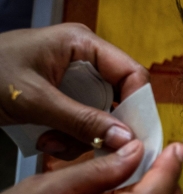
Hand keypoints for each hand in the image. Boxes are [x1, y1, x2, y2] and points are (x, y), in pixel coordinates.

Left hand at [0, 24, 148, 158]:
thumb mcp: (34, 100)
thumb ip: (82, 120)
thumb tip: (126, 138)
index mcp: (82, 44)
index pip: (131, 73)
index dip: (137, 105)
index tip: (133, 136)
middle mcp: (82, 58)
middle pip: (117, 98)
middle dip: (102, 127)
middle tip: (89, 149)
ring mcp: (70, 78)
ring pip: (99, 114)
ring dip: (82, 136)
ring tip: (53, 144)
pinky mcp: (59, 96)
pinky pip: (80, 119)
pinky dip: (69, 136)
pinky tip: (46, 140)